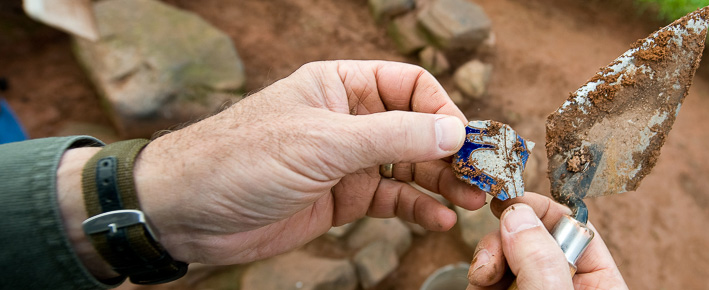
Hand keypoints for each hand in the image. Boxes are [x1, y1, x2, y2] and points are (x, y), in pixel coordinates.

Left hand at [58, 61, 487, 271]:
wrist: (187, 212)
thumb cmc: (243, 159)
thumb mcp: (323, 143)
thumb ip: (392, 137)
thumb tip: (454, 133)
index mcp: (340, 86)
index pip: (410, 86)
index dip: (441, 110)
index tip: (464, 140)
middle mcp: (348, 119)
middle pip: (416, 128)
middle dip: (450, 152)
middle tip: (482, 178)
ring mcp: (347, 161)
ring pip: (409, 166)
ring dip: (441, 181)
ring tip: (470, 201)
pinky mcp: (342, 198)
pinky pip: (391, 198)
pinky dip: (416, 206)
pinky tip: (437, 218)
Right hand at [467, 193, 627, 289]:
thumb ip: (541, 260)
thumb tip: (518, 213)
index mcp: (597, 284)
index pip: (573, 227)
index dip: (541, 209)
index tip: (509, 201)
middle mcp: (564, 285)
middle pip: (531, 238)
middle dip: (504, 239)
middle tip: (490, 257)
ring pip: (504, 258)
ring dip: (487, 260)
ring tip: (481, 278)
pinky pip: (488, 280)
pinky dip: (479, 279)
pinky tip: (477, 286)